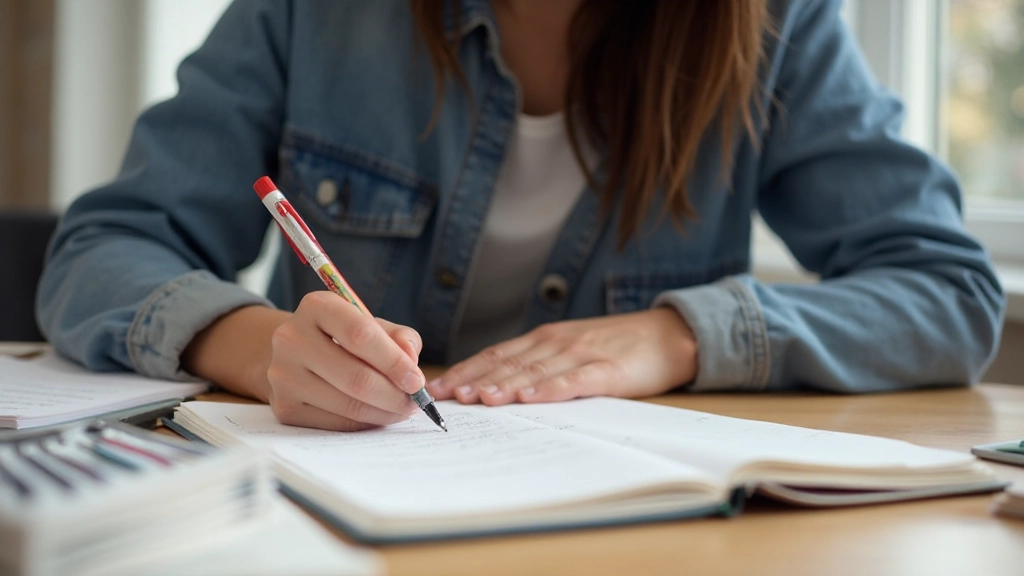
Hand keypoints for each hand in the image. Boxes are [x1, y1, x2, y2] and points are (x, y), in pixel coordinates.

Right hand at [266, 291, 425, 430]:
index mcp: (316, 306)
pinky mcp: (283, 407)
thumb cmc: (344, 337)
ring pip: (348, 405)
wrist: (296, 355)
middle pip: (356, 378)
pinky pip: (336, 423)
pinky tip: (377, 414)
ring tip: (402, 409)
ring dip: (385, 412)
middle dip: (395, 395)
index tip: (417, 381)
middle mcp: (292, 338)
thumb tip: (411, 360)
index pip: (361, 335)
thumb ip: (399, 337)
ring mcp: (283, 375)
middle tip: (416, 402)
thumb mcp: (373, 324)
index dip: (394, 362)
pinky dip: (365, 423)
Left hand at [427, 308, 697, 405]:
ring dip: (504, 384)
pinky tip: (530, 398)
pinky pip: (574, 380)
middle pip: (508, 363)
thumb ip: (540, 364)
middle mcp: (556, 343)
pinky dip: (549, 389)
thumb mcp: (572, 349)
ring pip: (534, 371)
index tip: (438, 388)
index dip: (466, 370)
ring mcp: (581, 354)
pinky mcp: (607, 369)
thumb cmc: (616, 346)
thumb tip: (497, 388)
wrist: (668, 335)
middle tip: (446, 397)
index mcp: (545, 339)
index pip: (496, 355)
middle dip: (474, 380)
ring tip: (479, 399)